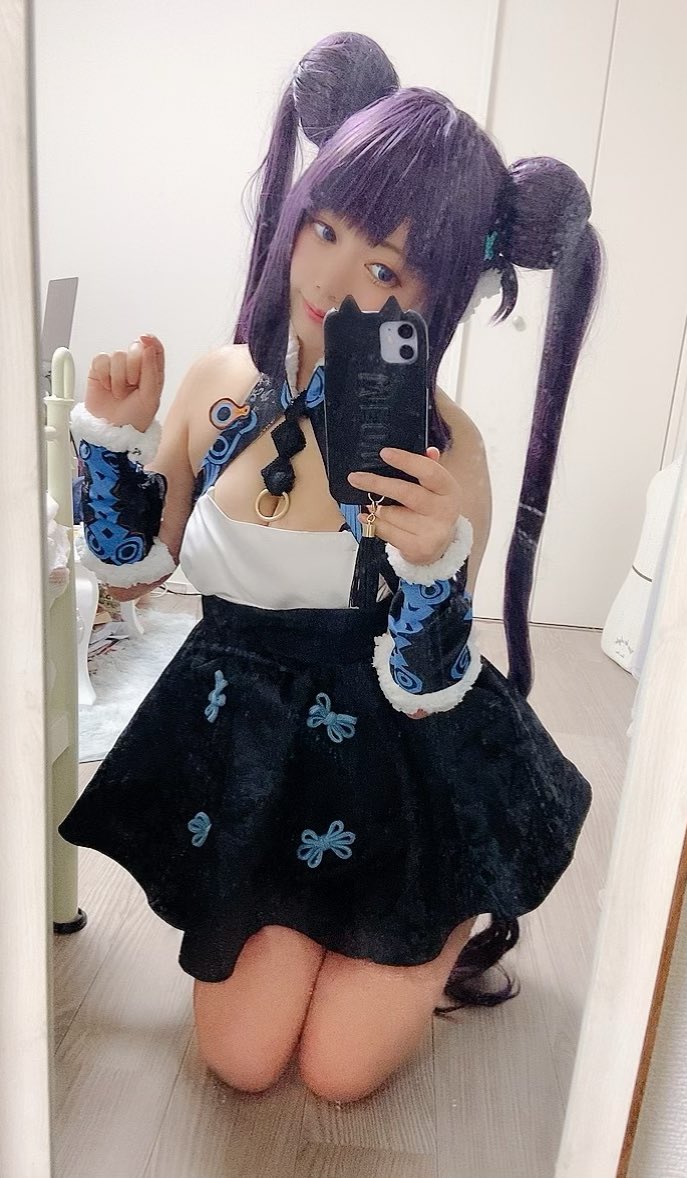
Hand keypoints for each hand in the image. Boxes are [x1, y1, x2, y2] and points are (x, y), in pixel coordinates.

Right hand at [85, 334, 164, 432]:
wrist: (111, 432)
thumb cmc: (134, 419)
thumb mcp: (151, 398)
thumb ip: (151, 371)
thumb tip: (148, 346)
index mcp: (152, 373)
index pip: (154, 348)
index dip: (150, 341)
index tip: (145, 339)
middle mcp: (135, 368)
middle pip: (134, 348)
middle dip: (133, 367)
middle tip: (132, 385)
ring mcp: (117, 369)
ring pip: (117, 355)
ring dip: (118, 376)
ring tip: (118, 393)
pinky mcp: (99, 371)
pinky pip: (100, 359)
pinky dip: (103, 373)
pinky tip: (106, 386)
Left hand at [348, 445, 461, 566]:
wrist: (440, 546)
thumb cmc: (432, 509)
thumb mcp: (436, 488)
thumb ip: (429, 467)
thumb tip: (429, 450)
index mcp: (449, 489)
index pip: (429, 471)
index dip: (406, 461)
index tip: (384, 453)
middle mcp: (445, 510)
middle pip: (406, 493)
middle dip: (377, 484)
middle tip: (355, 477)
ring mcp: (433, 531)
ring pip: (391, 514)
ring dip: (375, 509)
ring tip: (372, 505)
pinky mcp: (419, 548)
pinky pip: (387, 532)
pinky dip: (374, 524)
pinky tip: (369, 518)